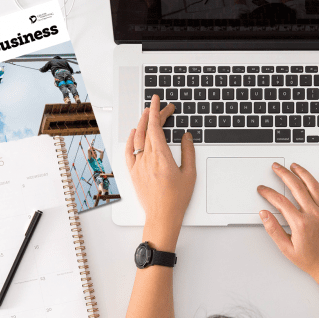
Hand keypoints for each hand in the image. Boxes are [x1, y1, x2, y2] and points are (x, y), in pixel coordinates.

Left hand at [125, 95, 196, 227]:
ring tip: (147, 114)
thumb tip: (186, 136)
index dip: (157, 111)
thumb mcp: (189, 173)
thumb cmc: (176, 199)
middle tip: (161, 107)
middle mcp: (147, 159)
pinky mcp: (133, 173)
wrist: (162, 216)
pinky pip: (129, 152)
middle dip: (154, 115)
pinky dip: (131, 140)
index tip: (158, 101)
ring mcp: (138, 165)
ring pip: (137, 138)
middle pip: (148, 130)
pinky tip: (134, 133)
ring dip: (142, 123)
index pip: (156, 127)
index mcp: (162, 157)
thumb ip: (188, 152)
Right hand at [257, 163, 318, 282]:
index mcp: (300, 224)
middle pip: (296, 187)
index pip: (280, 201)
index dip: (269, 192)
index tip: (263, 189)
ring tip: (294, 166)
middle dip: (283, 174)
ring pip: (313, 186)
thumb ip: (273, 229)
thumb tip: (264, 214)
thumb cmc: (311, 260)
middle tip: (276, 168)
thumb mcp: (286, 249)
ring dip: (302, 173)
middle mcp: (314, 215)